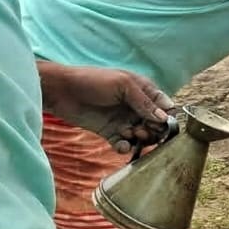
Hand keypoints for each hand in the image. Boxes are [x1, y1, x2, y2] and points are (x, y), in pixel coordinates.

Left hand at [39, 63, 173, 154]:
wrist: (61, 91)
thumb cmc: (93, 81)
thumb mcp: (123, 86)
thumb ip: (145, 102)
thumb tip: (164, 119)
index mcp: (143, 91)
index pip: (165, 106)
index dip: (167, 117)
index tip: (162, 124)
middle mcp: (136, 107)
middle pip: (156, 124)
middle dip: (153, 130)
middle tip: (142, 131)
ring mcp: (124, 120)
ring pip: (142, 136)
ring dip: (140, 138)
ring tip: (130, 135)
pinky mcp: (110, 132)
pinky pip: (124, 144)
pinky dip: (125, 147)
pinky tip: (120, 144)